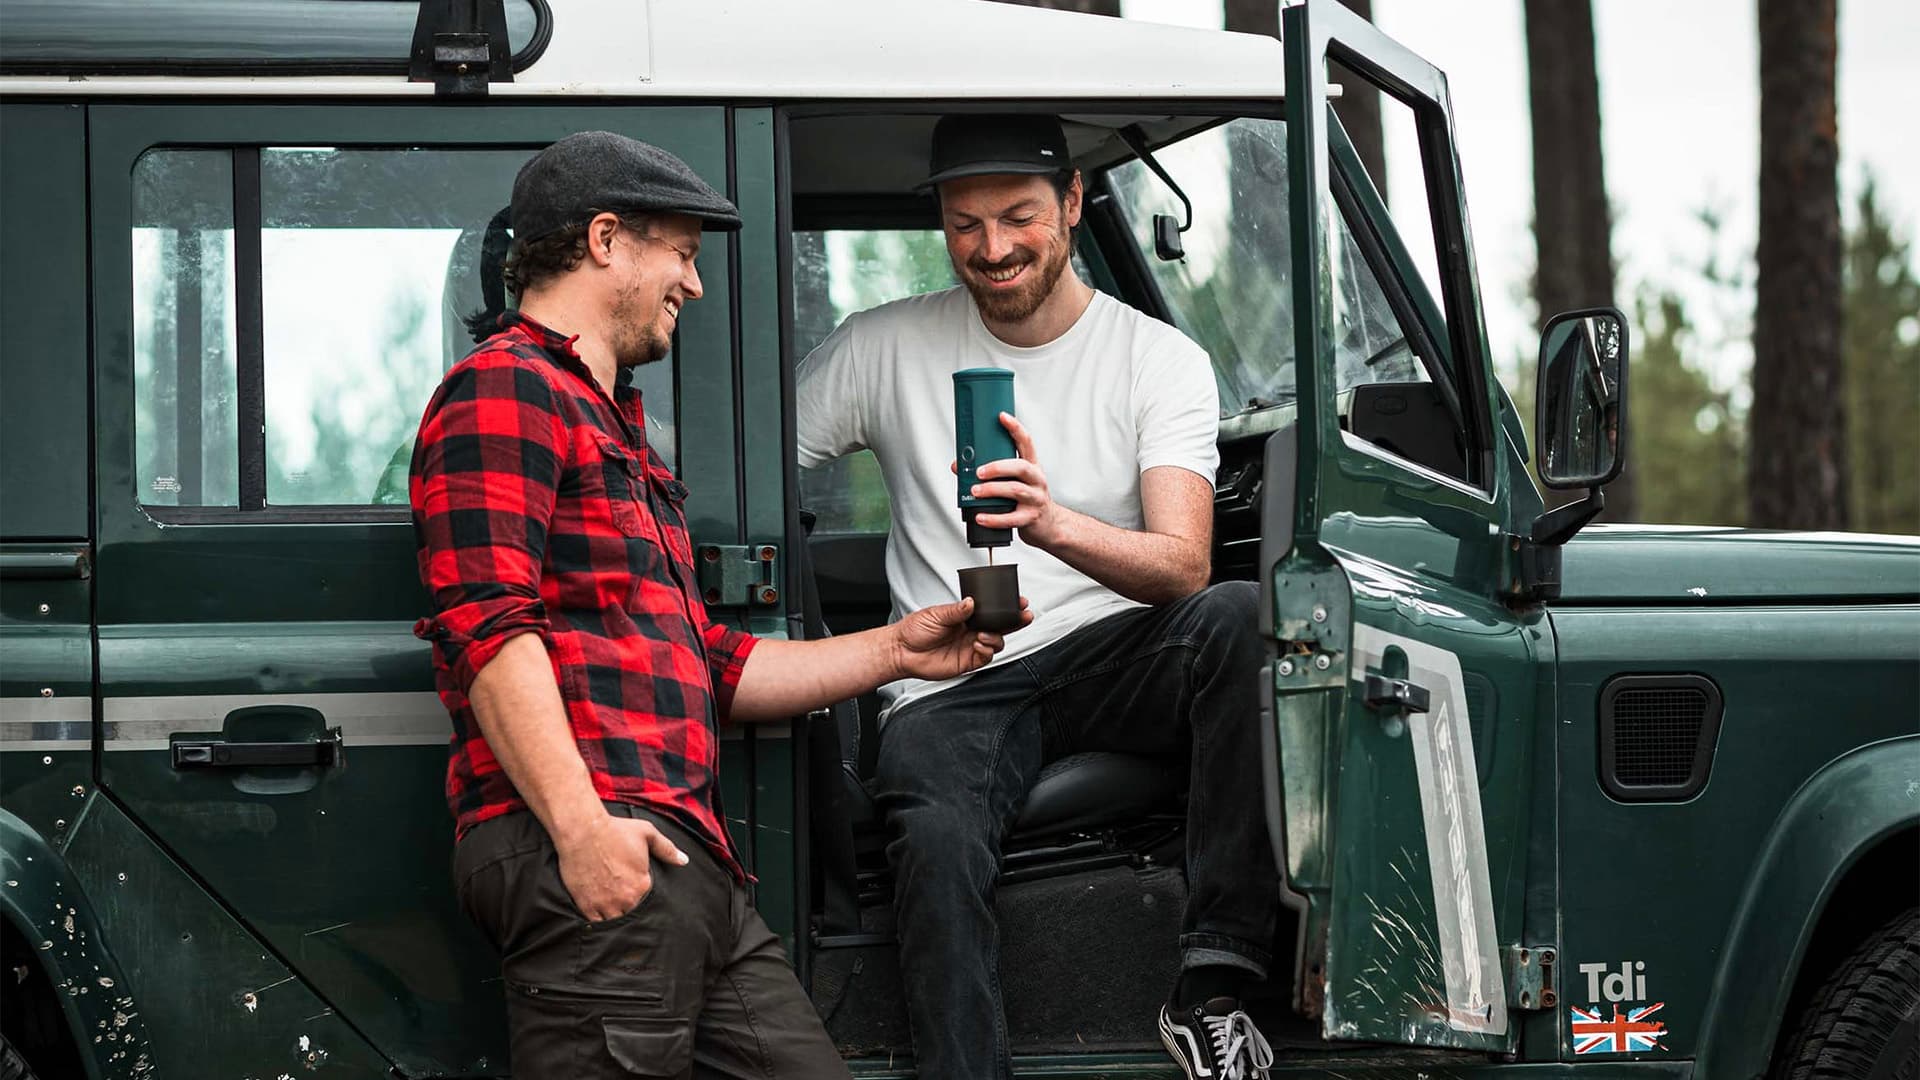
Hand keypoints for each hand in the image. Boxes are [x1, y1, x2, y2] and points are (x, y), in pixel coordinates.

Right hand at [555, 813, 689, 921]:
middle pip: (632, 913)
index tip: (634, 889)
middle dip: (628, 907)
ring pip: (614, 921)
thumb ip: (667, 848)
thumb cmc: (615, 830)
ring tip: (610, 906)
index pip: (648, 901)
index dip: (640, 895)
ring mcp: (605, 904)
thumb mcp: (647, 833)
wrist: (583, 831)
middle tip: (621, 898)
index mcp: (642, 884)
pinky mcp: (586, 905)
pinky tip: (598, 912)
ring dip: (614, 915)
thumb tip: (684, 860)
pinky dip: (597, 920)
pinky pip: (595, 924)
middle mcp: (626, 899)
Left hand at [891, 597, 1031, 680]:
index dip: (1006, 607)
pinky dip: (986, 651)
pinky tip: (978, 645)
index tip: (1018, 601)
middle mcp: (971, 631)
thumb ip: (956, 610)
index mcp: (966, 616)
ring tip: (983, 635)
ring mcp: (971, 646)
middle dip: (1015, 621)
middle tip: (1023, 616)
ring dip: (996, 637)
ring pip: (997, 642)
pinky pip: (986, 657)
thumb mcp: (936, 614)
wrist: (902, 651)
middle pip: (1001, 626)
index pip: (992, 611)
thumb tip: (972, 602)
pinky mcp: (968, 662)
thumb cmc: (914, 631)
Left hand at [970, 412, 1063, 547]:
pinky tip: (980, 516)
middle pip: (1021, 467)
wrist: (1049, 524)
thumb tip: (959, 466)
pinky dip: (994, 518)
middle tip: (978, 471)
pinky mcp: (1030, 518)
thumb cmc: (1026, 498)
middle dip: (998, 467)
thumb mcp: (1014, 481)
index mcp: (1032, 465)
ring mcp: (1035, 499)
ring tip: (975, 491)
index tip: (1001, 416)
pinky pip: (1012, 518)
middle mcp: (1036, 479)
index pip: (1026, 442)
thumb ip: (991, 472)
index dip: (1015, 428)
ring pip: (1016, 490)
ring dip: (993, 490)